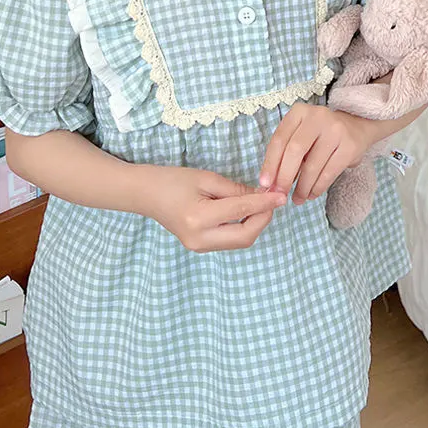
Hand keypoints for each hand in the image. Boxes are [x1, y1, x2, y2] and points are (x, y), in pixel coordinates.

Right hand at [137, 165, 286, 251]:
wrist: (146, 194)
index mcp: (199, 218)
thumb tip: (264, 196)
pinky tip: (247, 212)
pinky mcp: (200, 248)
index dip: (265, 203)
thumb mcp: (207, 178)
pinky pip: (230, 241)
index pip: (241, 211)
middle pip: (245, 236)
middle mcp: (199, 238)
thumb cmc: (173, 180)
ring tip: (262, 204)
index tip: (282, 195)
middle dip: (264, 218)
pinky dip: (243, 228)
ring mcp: (198, 247)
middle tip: (273, 200)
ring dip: (255, 224)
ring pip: (240, 241)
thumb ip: (236, 190)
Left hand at [259, 104, 379, 204]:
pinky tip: (312, 194)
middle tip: (280, 194)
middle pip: (295, 151)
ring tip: (297, 199)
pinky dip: (318, 187)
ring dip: (302, 187)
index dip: (270, 164)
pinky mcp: (350, 146)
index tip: (264, 184)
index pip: (279, 139)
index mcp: (299, 112)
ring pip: (312, 165)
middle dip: (285, 177)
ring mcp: (336, 130)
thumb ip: (284, 154)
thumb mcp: (300, 134)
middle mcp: (317, 117)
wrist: (357, 126)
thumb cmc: (320, 135)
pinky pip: (329, 172)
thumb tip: (269, 184)